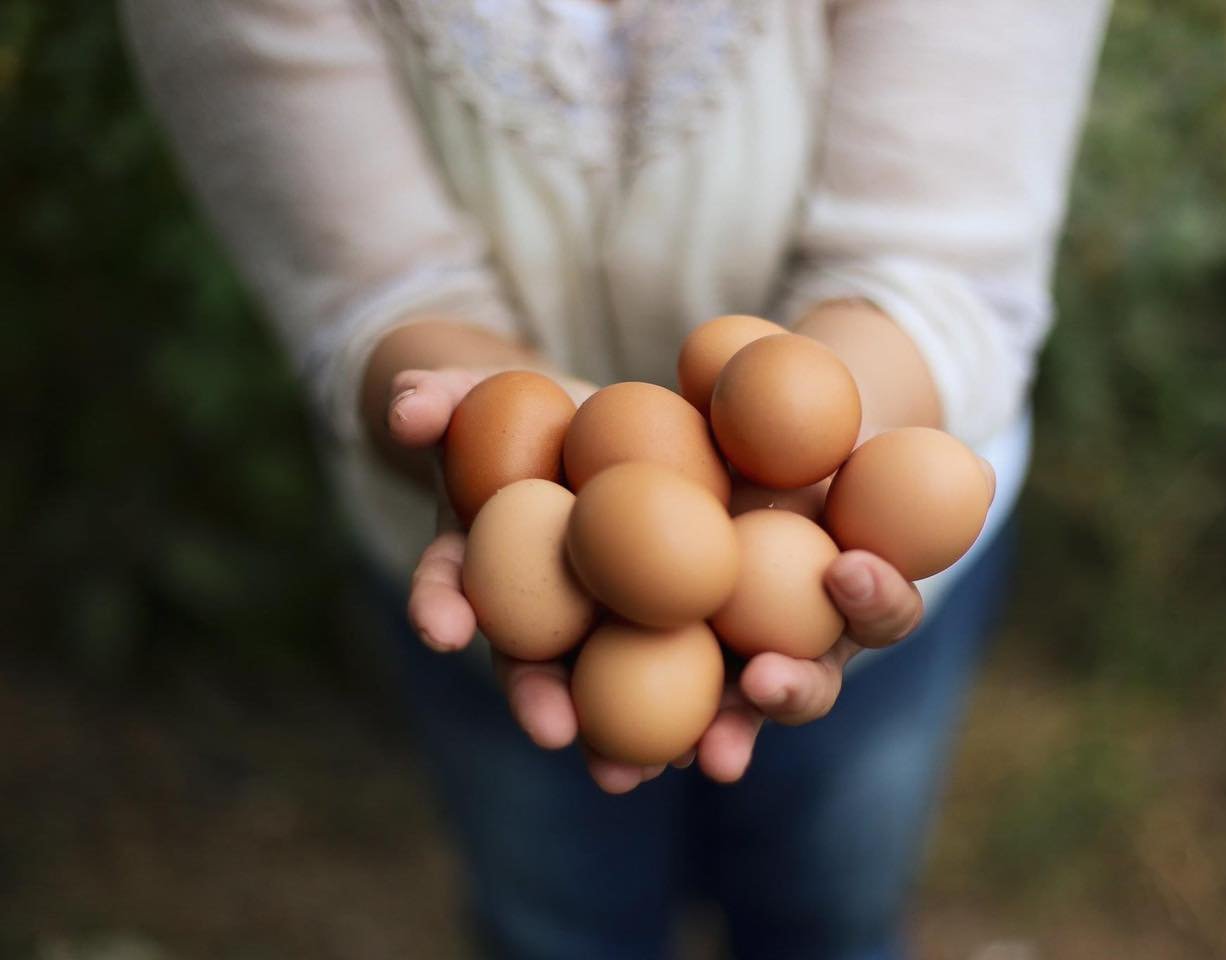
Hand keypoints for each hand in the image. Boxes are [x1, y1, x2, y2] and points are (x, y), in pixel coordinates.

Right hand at [392, 369, 926, 792]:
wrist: (696, 422)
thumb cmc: (580, 416)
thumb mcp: (515, 398)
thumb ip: (455, 400)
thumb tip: (403, 408)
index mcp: (510, 578)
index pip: (464, 593)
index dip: (446, 606)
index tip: (440, 626)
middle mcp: (576, 628)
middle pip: (554, 672)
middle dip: (549, 701)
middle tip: (550, 726)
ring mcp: (658, 640)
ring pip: (649, 696)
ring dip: (647, 729)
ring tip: (649, 759)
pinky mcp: (744, 636)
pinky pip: (748, 670)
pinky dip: (755, 692)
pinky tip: (752, 711)